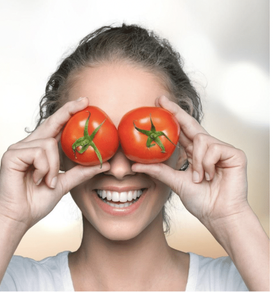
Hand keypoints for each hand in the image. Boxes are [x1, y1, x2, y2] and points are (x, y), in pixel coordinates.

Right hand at [0, 97, 109, 229]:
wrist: (18, 218)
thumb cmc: (36, 202)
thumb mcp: (63, 184)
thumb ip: (79, 173)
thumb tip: (103, 164)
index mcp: (38, 150)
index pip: (55, 127)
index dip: (68, 113)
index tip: (85, 102)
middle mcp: (27, 146)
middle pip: (51, 124)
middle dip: (68, 111)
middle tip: (85, 101)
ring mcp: (18, 149)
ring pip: (49, 144)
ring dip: (53, 166)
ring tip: (47, 182)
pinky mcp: (11, 155)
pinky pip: (38, 153)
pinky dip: (44, 168)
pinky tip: (39, 180)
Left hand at [132, 96, 248, 226]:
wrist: (218, 215)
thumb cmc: (201, 201)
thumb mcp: (174, 182)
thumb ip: (158, 171)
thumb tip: (134, 166)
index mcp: (195, 153)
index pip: (182, 130)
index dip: (172, 116)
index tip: (158, 103)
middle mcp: (208, 148)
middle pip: (191, 124)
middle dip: (176, 111)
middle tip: (160, 99)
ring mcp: (222, 150)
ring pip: (201, 139)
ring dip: (196, 161)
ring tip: (199, 178)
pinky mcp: (234, 154)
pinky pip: (213, 148)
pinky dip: (207, 163)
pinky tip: (210, 176)